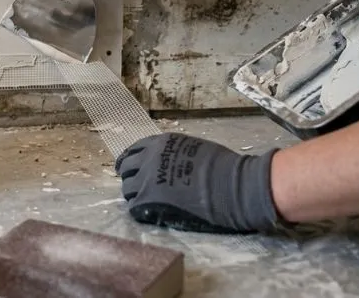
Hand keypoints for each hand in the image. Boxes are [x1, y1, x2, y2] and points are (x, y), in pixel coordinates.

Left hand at [115, 133, 280, 233]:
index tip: (131, 168)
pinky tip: (148, 214)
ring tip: (143, 202)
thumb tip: (171, 161)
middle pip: (126, 168)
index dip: (132, 160)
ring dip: (134, 195)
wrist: (232, 186)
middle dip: (129, 177)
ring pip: (128, 189)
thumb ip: (175, 153)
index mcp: (159, 143)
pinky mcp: (149, 200)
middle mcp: (148, 158)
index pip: (134, 150)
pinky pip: (134, 207)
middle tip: (135, 186)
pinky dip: (139, 211)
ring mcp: (146, 179)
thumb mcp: (193, 148)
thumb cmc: (223, 166)